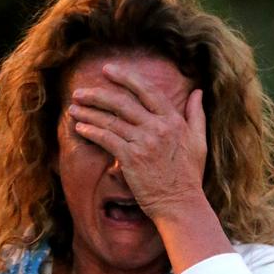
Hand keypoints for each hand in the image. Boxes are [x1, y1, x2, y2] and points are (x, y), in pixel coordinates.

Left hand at [68, 61, 206, 220]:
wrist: (181, 204)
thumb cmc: (189, 175)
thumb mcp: (199, 141)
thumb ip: (197, 114)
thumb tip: (197, 92)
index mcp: (173, 120)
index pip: (147, 91)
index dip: (126, 78)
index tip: (108, 70)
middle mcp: (157, 127)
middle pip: (122, 102)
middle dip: (98, 94)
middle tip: (80, 91)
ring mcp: (144, 142)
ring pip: (111, 120)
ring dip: (89, 112)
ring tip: (73, 107)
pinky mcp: (131, 158)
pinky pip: (107, 139)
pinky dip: (92, 131)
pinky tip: (80, 128)